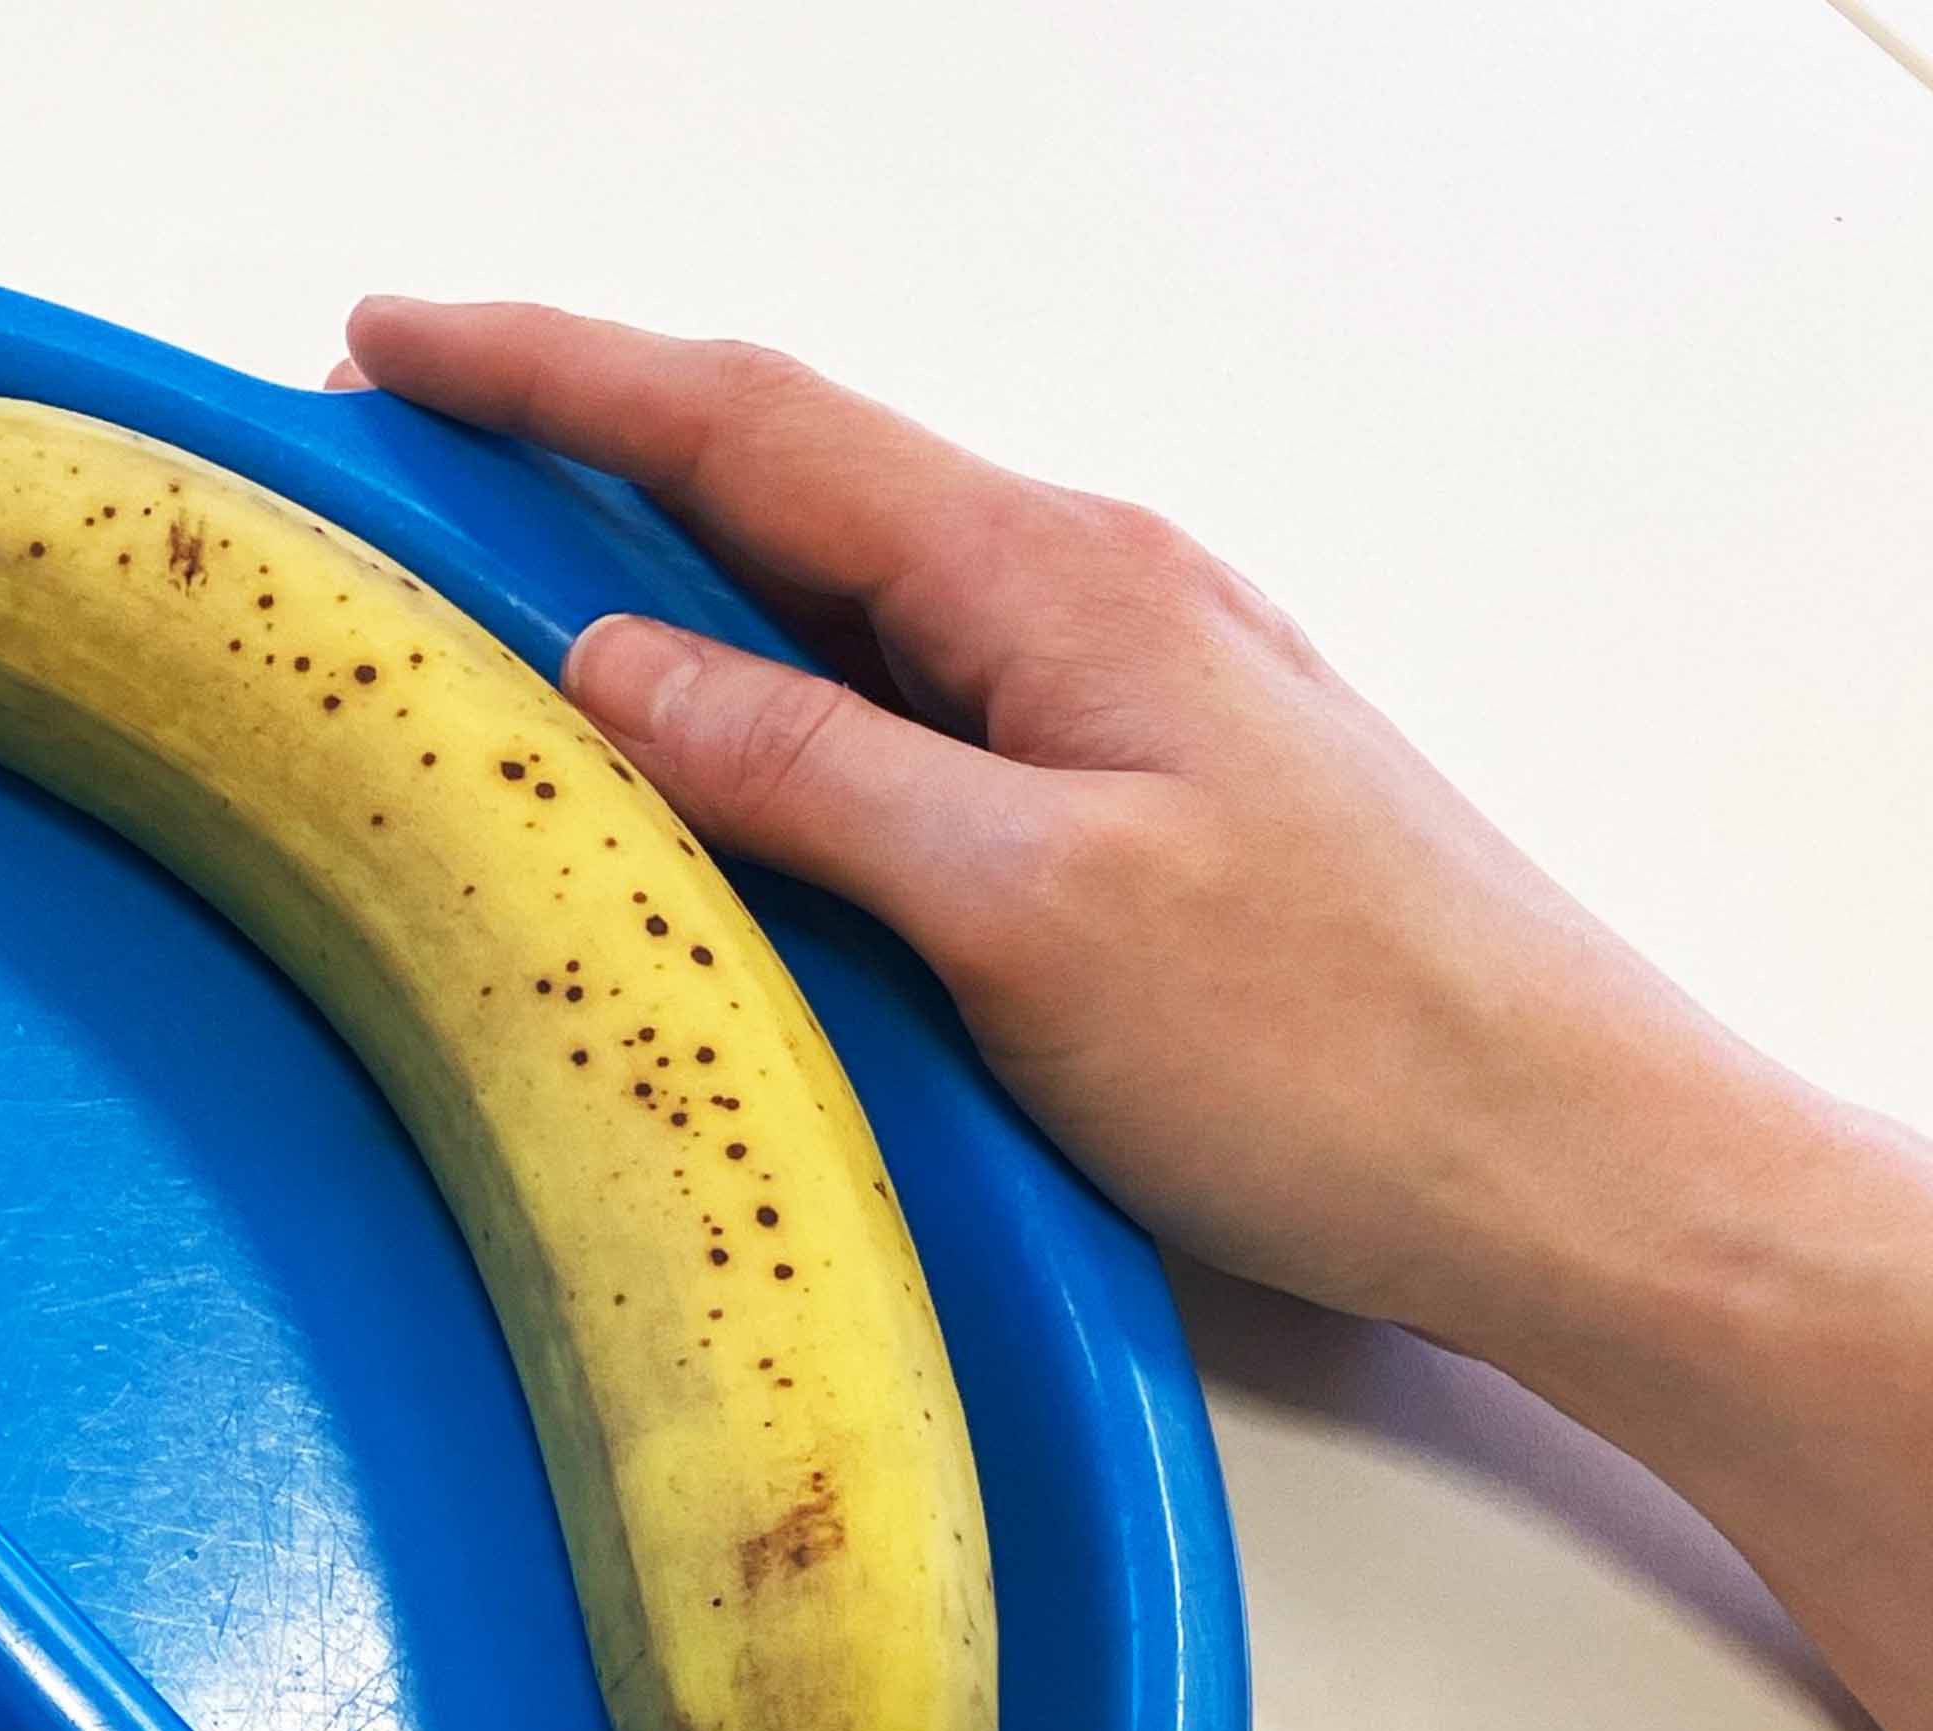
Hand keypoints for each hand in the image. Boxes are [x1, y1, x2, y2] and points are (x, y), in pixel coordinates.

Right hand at [347, 297, 1932, 1730]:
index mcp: (1054, 583)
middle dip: (579, 450)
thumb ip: (811, 772)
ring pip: (836, 591)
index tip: (384, 342)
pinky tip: (691, 741)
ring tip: (494, 586)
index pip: (751, 428)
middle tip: (398, 459)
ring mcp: (1111, 696)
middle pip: (787, 479)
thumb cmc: (1328, 1051)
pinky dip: (757, 682)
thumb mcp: (1027, 911)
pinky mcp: (1121, 799)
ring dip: (662, 567)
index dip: (550, 374)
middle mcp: (1085, 601)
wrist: (1565, 1171)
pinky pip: (893, 695)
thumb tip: (608, 668)